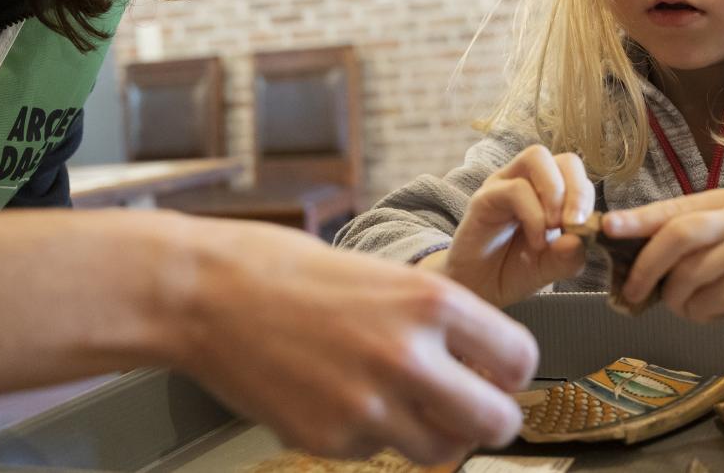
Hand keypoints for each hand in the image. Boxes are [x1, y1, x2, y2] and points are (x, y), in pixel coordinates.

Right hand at [165, 220, 537, 464]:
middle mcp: (409, 356)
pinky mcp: (330, 439)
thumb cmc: (285, 273)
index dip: (511, 373)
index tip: (497, 374)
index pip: (519, 360)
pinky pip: (378, 451)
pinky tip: (339, 396)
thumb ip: (436, 321)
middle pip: (495, 422)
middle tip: (471, 408)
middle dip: (489, 419)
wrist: (204, 294)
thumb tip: (480, 364)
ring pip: (441, 450)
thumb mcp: (382, 274)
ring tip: (400, 401)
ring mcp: (370, 406)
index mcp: (431, 302)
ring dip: (433, 433)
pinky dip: (371, 434)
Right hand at [441, 146, 591, 306]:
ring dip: (555, 193)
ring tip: (554, 227)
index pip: (577, 174)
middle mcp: (528, 181)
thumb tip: (580, 238)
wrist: (477, 288)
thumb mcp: (551, 268)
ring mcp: (505, 185)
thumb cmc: (514, 271)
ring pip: (537, 158)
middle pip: (564, 159)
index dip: (586, 197)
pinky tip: (535, 242)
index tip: (586, 230)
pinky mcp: (484, 198)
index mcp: (550, 192)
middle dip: (577, 190)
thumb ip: (570, 257)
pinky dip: (534, 216)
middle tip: (574, 224)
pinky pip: (516, 189)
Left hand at [603, 186, 723, 338]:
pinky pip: (705, 302)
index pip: (674, 208)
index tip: (607, 228)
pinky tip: (714, 312)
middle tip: (633, 290)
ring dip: (676, 299)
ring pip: (688, 275)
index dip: (637, 219)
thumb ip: (684, 235)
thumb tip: (623, 245)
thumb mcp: (723, 236)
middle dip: (647, 265)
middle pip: (679, 236)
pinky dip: (698, 313)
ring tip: (687, 305)